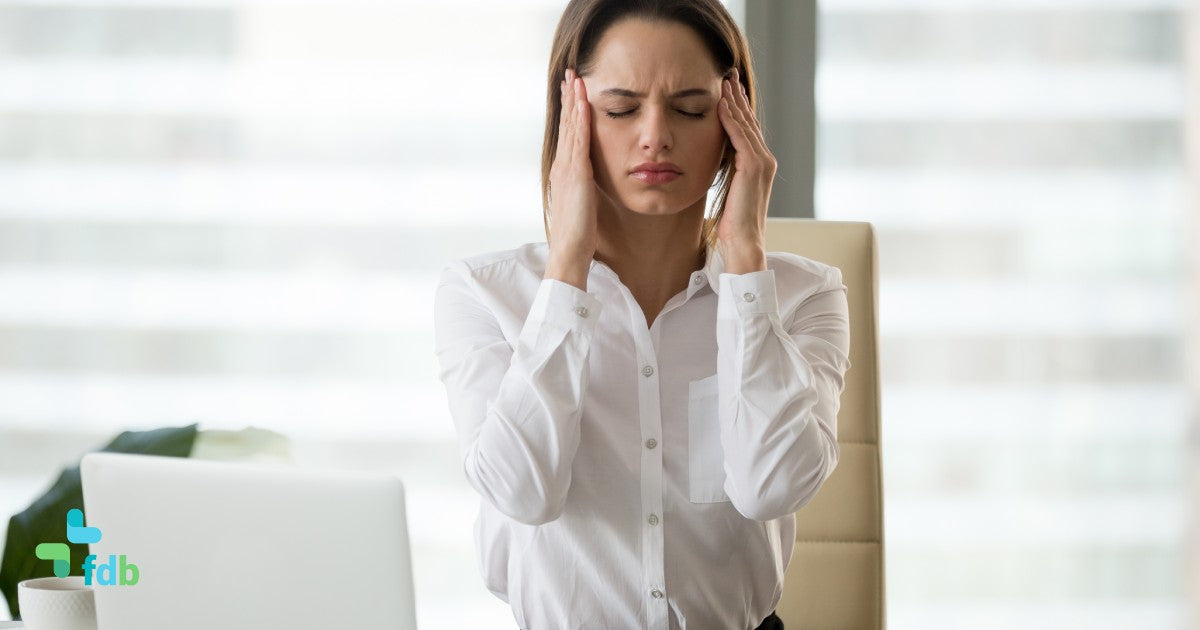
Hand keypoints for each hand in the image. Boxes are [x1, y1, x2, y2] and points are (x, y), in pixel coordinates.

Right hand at [545, 67, 599, 287]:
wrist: (569, 249)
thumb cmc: (578, 234)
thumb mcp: (581, 203)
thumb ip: (583, 188)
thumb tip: (588, 180)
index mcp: (563, 171)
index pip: (567, 134)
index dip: (569, 111)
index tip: (571, 92)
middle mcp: (562, 165)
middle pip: (566, 124)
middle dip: (568, 98)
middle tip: (570, 75)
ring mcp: (567, 167)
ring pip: (571, 127)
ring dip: (574, 101)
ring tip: (576, 78)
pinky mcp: (577, 173)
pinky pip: (580, 139)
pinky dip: (581, 118)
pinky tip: (584, 102)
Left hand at [716, 67, 774, 272]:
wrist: (744, 240)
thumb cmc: (733, 221)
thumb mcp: (729, 189)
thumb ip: (728, 170)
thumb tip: (717, 157)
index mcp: (759, 164)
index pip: (748, 129)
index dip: (739, 108)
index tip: (729, 89)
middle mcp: (765, 159)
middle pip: (749, 121)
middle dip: (738, 97)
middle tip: (728, 75)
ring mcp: (762, 162)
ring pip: (746, 125)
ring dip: (734, 101)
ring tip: (724, 82)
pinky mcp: (754, 166)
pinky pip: (740, 137)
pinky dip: (731, 119)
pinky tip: (722, 105)